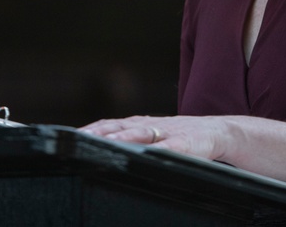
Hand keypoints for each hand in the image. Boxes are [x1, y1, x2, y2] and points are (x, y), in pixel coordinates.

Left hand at [78, 115, 232, 161]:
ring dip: (125, 137)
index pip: (108, 125)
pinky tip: (153, 155)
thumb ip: (131, 145)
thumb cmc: (181, 140)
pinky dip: (162, 150)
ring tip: (108, 144)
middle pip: (119, 126)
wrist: (218, 132)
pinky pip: (174, 146)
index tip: (68, 138)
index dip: (89, 131)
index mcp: (138, 125)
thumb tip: (102, 160)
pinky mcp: (188, 142)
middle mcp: (150, 125)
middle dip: (99, 133)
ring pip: (143, 133)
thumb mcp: (152, 140)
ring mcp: (169, 132)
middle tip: (79, 140)